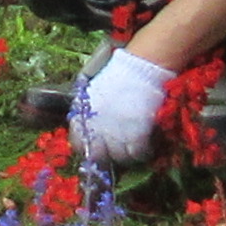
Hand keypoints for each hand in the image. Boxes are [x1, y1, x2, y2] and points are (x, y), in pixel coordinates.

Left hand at [71, 44, 178, 174]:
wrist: (141, 67)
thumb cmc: (118, 75)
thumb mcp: (93, 92)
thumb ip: (89, 113)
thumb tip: (90, 130)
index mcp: (82, 116)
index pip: (78, 144)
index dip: (88, 147)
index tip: (97, 146)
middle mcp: (96, 129)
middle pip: (100, 156)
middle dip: (108, 154)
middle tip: (118, 148)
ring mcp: (116, 134)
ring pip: (121, 158)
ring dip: (128, 154)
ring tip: (134, 146)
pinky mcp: (137, 136)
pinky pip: (139, 154)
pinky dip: (143, 151)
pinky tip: (147, 143)